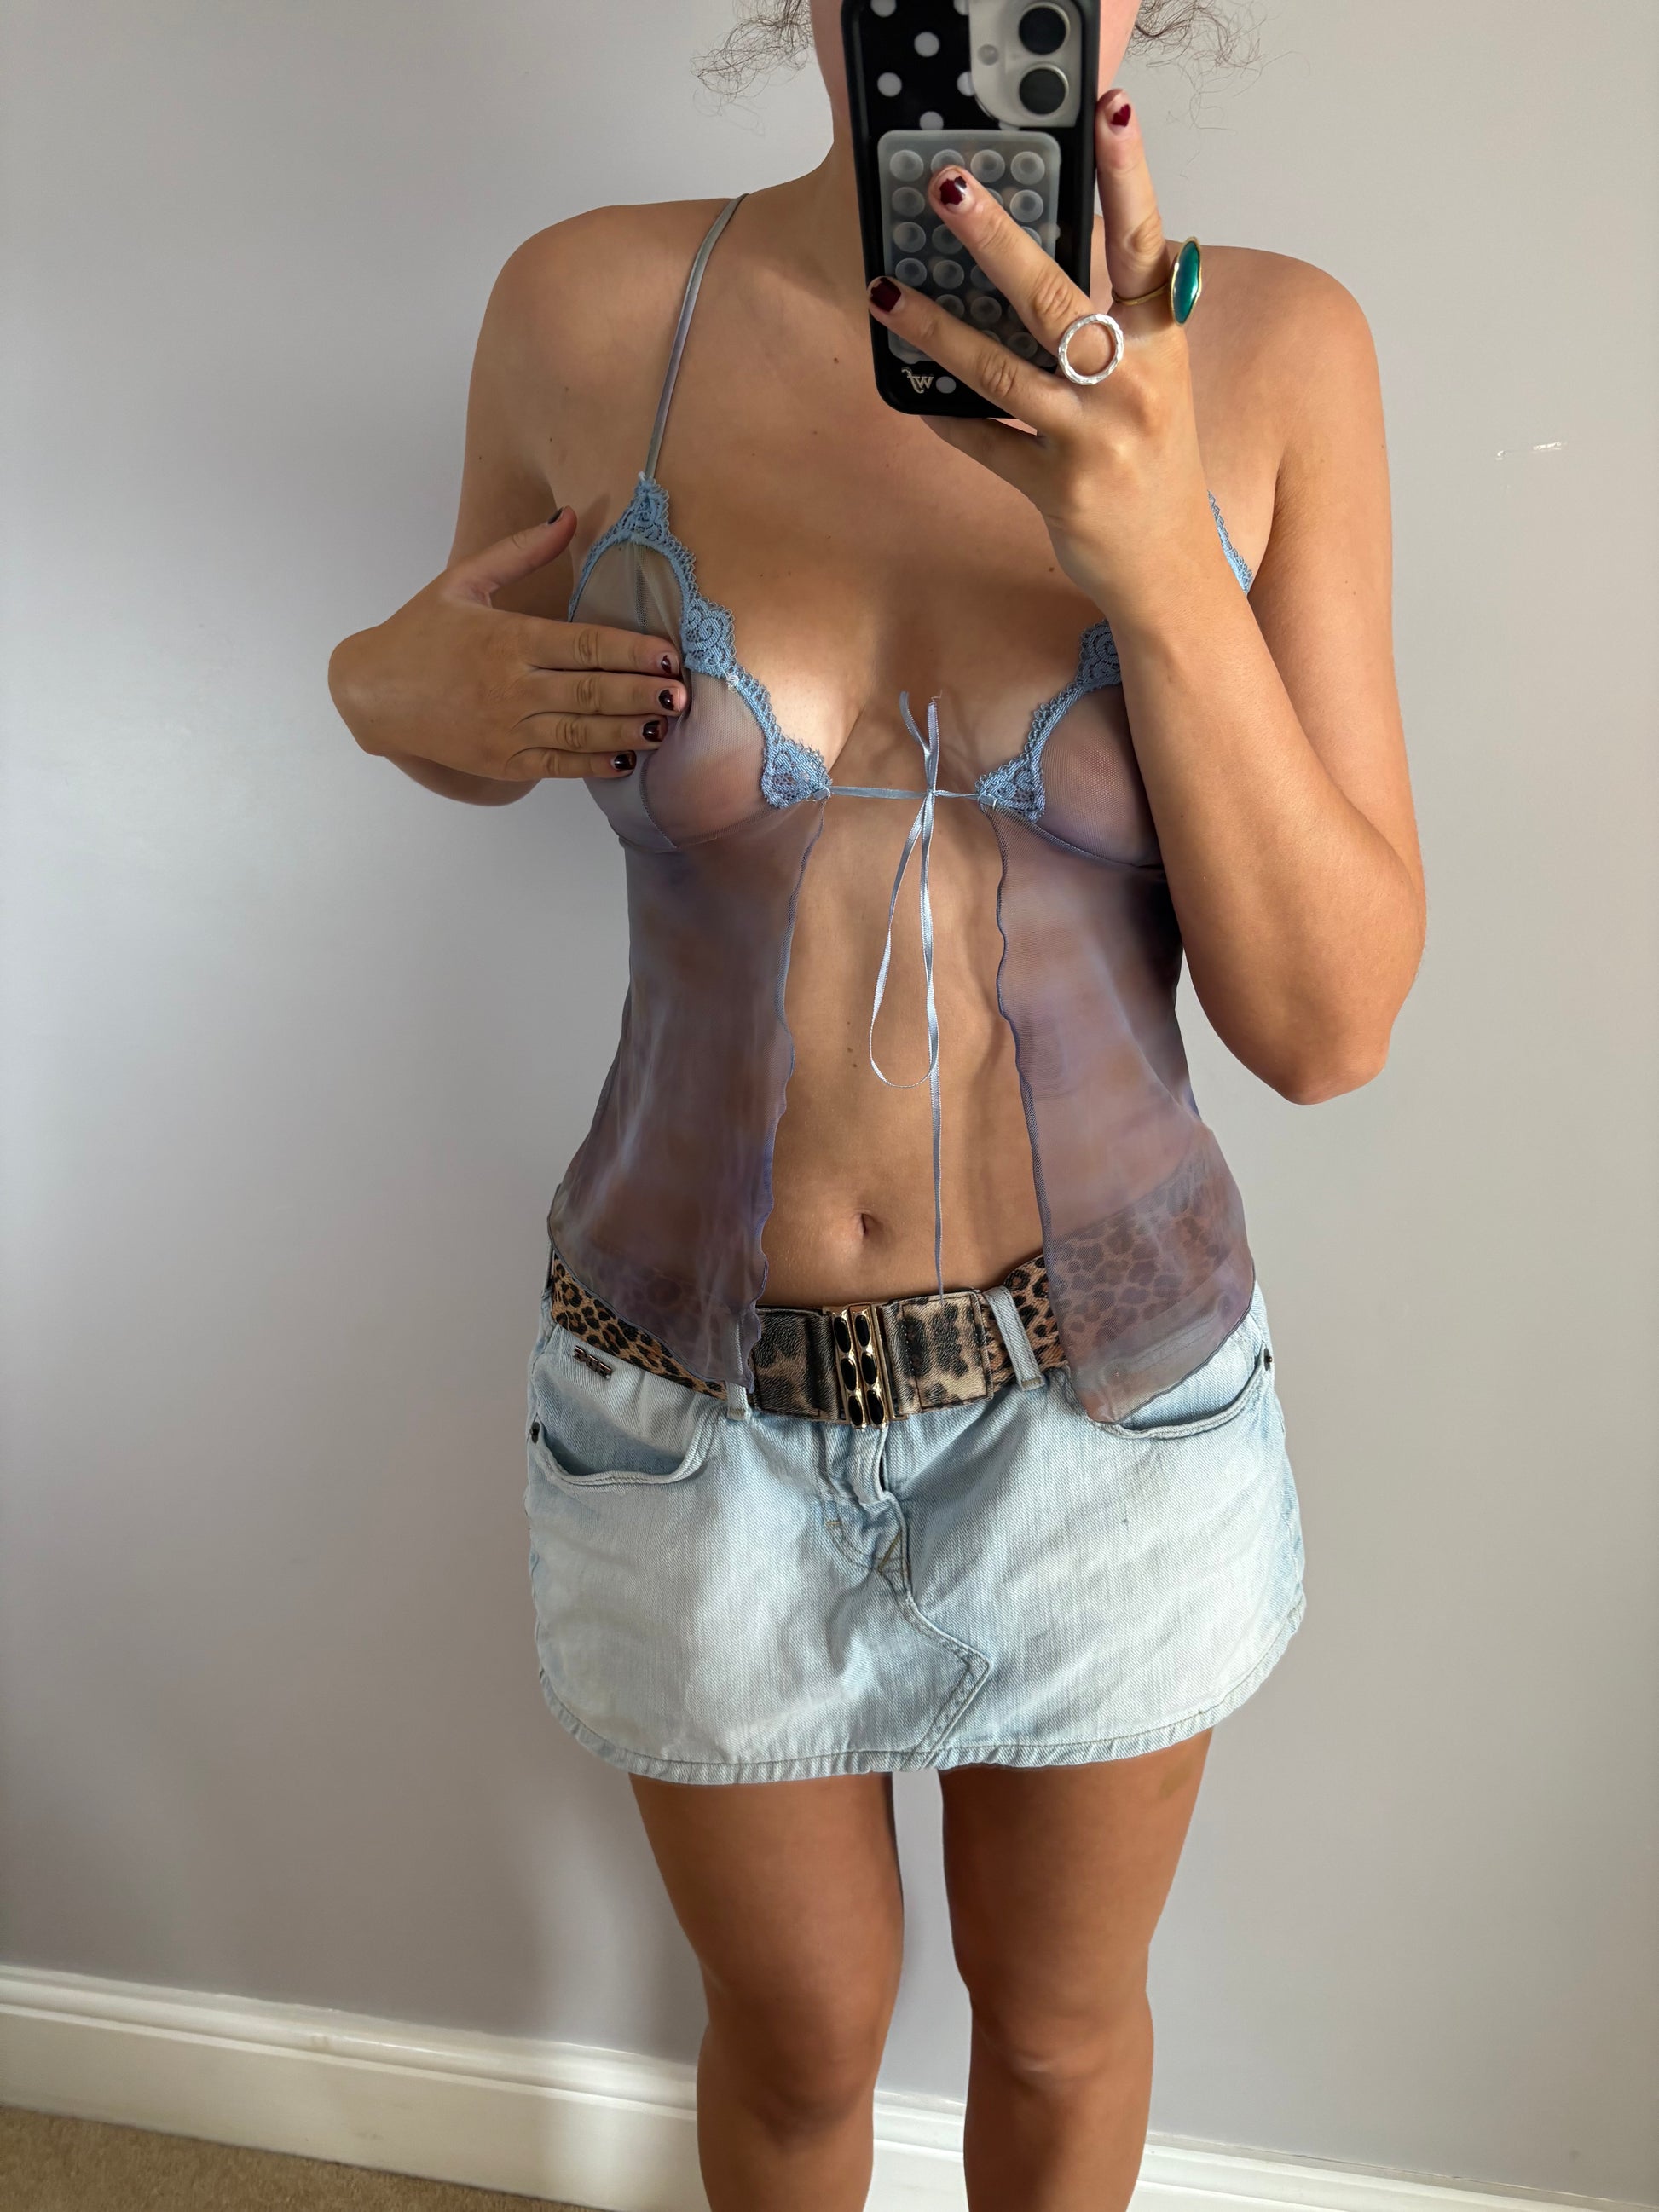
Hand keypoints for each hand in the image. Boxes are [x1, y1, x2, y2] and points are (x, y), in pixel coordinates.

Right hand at [328, 509, 685, 782]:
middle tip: (682, 695)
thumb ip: (519, 551)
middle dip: (642, 694)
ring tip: (665, 727)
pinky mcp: (503, 761)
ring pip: (582, 732)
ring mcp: (508, 729)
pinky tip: (625, 757)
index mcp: (508, 639)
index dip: (633, 651)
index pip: (585, 645)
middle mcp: (512, 687)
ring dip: (629, 731)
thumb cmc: (421, 632)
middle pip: (593, 691)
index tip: (669, 654)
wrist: (373, 694)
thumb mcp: (463, 582)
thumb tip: (568, 515)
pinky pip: (559, 765)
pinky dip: (594, 762)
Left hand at [864, 90, 1226, 620]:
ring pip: (1003, 372)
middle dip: (997, 240)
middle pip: (1057, 298)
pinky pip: (986, 444)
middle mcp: (1133, 385)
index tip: (1110, 112)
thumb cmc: (1154, 461)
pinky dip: (947, 418)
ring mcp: (1095, 439)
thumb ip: (1119, 322)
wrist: (1171, 571)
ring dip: (937, 330)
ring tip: (885, 292)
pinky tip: (913, 393)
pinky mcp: (1059, 488)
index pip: (1145, 242)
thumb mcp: (1154, 381)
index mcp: (1161, 343)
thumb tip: (1048, 259)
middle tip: (949, 188)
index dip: (1130, 176)